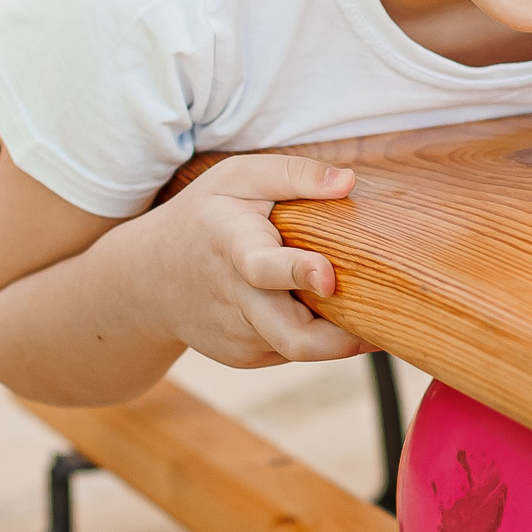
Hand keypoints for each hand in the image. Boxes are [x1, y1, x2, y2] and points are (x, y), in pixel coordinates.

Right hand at [142, 154, 371, 368]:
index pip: (263, 267)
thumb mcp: (238, 178)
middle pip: (294, 337)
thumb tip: (349, 181)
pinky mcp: (244, 356)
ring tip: (354, 303)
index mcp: (232, 246)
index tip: (327, 275)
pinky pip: (292, 349)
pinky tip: (309, 306)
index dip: (298, 273)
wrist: (147, 279)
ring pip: (301, 346)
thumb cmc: (205, 217)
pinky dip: (312, 332)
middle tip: (384, 320)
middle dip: (344, 337)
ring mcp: (238, 336)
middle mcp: (235, 299)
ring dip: (334, 331)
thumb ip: (293, 175)